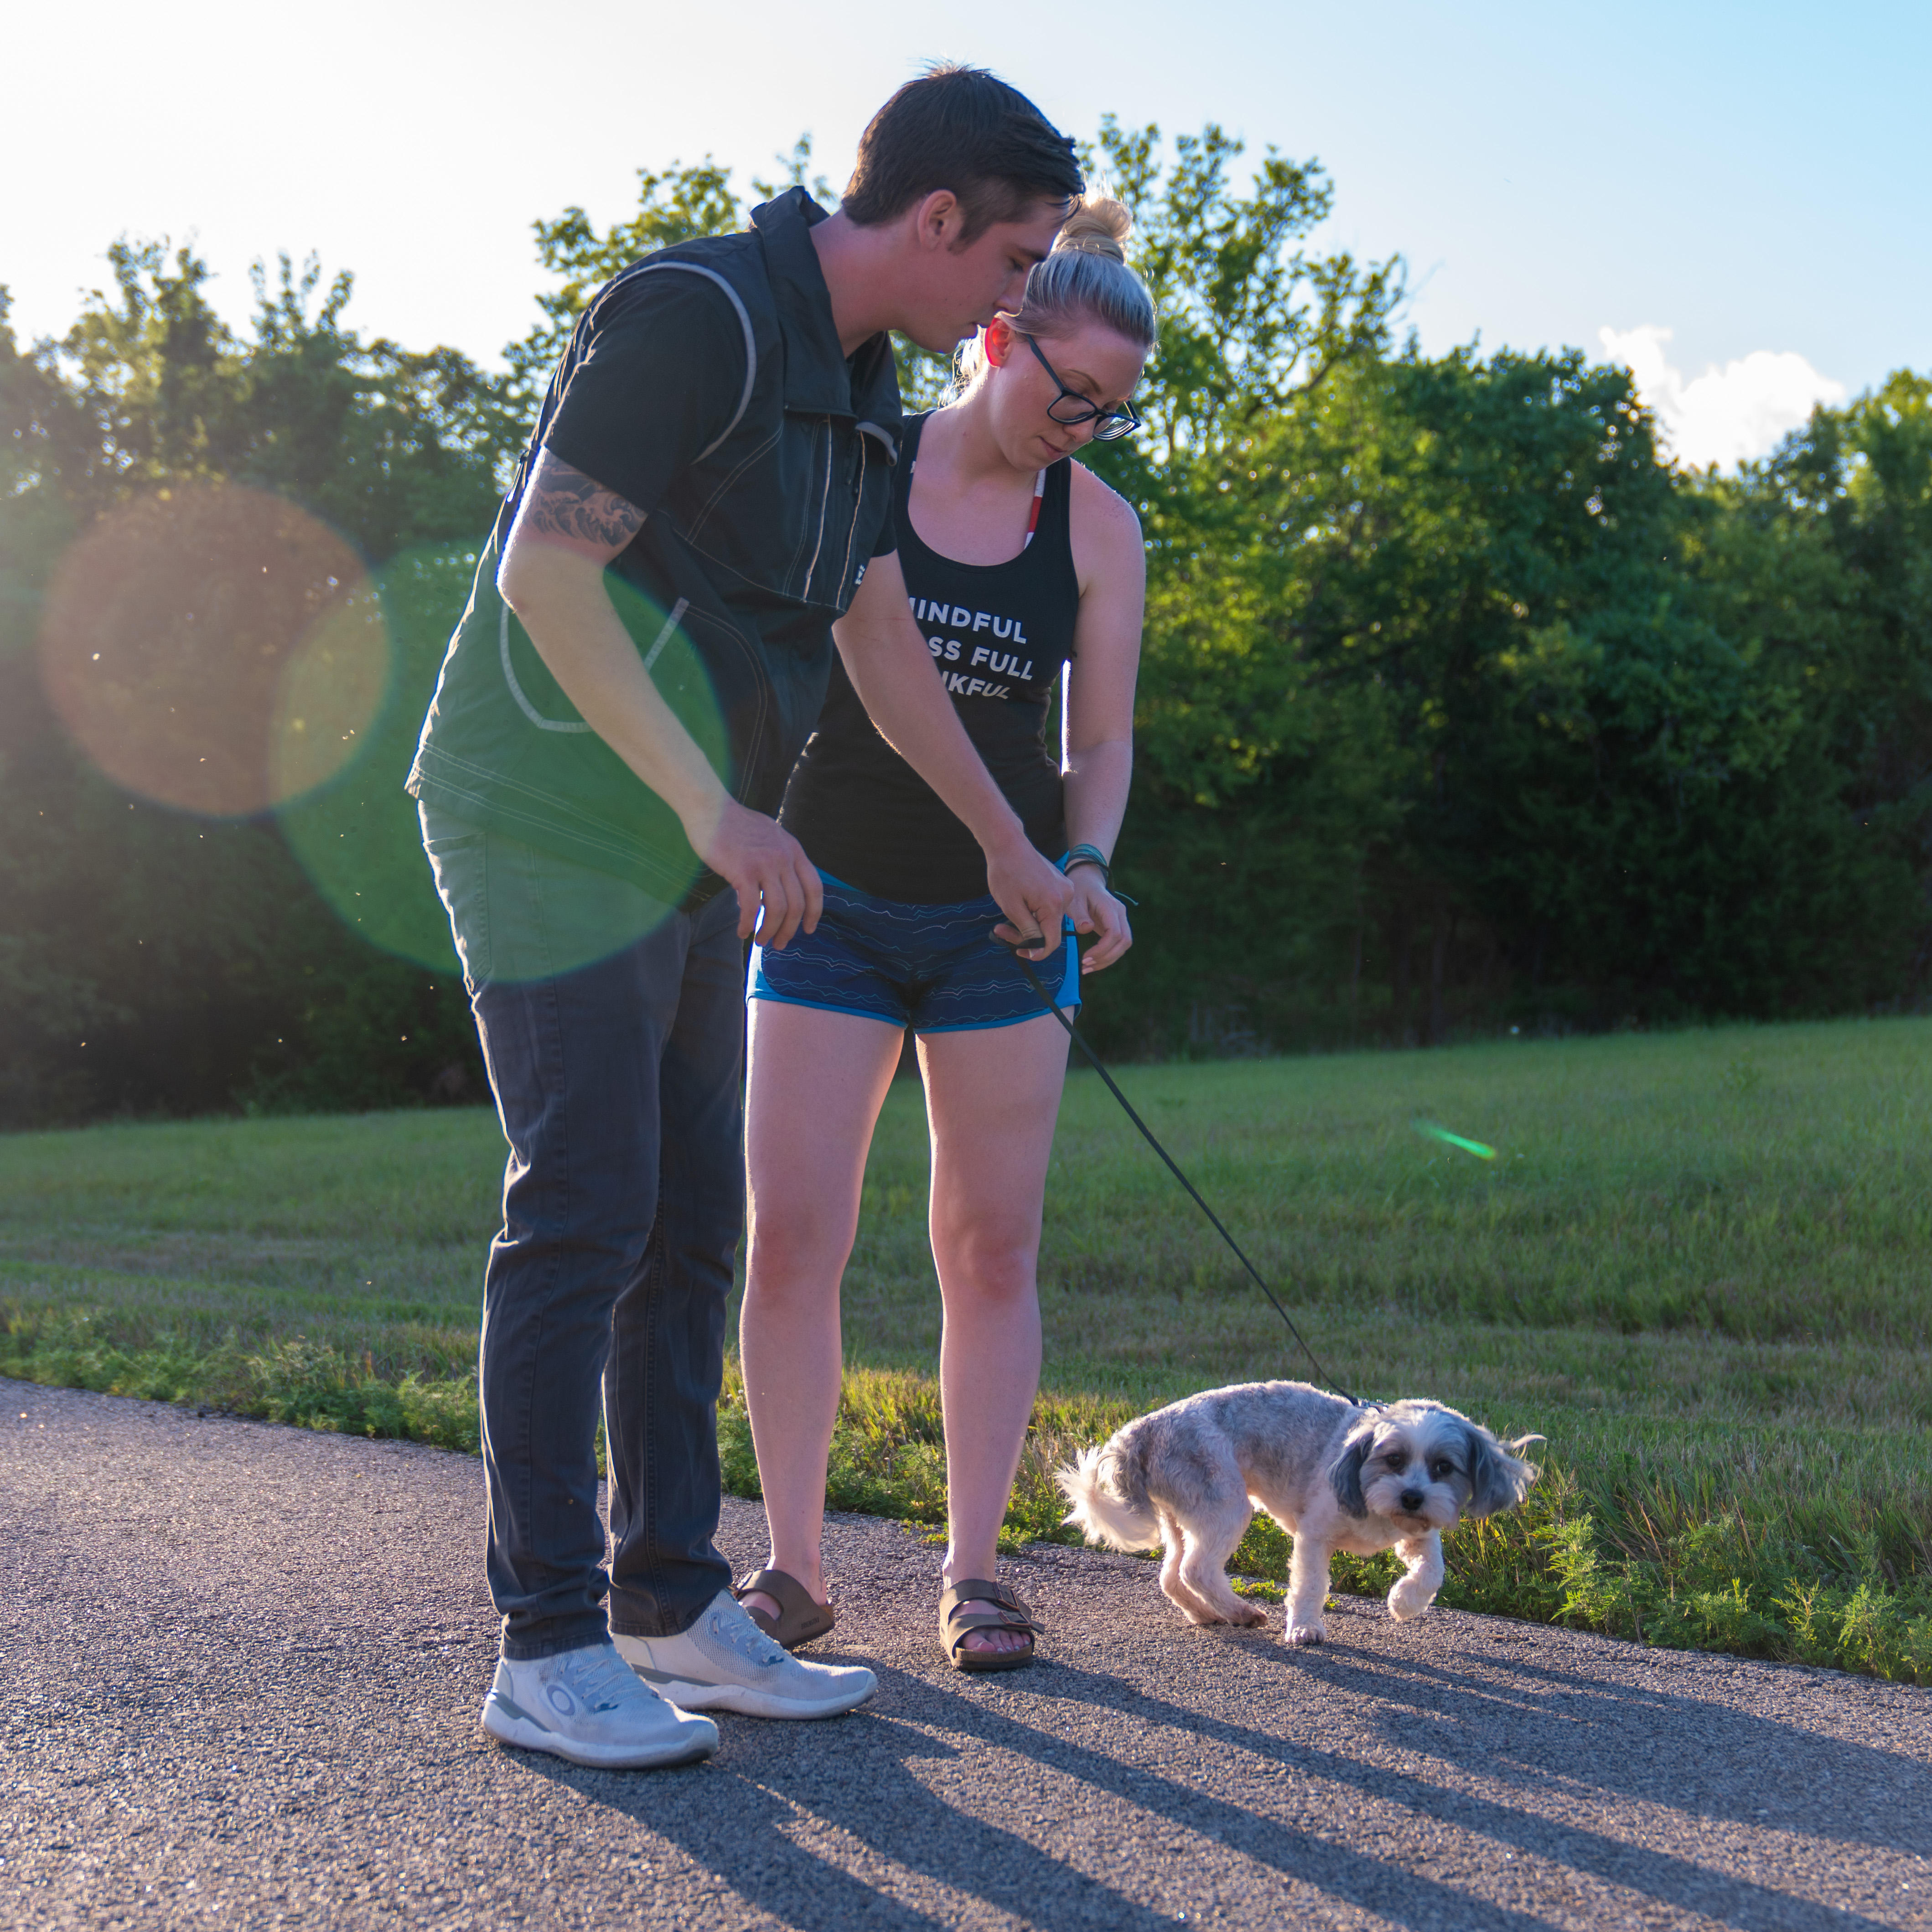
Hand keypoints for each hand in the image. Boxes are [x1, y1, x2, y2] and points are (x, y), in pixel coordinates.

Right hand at [690, 799, 822, 947]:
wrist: (711, 808)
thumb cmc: (735, 824)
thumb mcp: (771, 836)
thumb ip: (779, 859)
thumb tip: (774, 889)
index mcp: (794, 850)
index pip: (815, 887)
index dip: (814, 913)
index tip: (809, 930)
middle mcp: (784, 858)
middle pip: (797, 905)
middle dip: (790, 930)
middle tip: (780, 944)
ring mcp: (765, 864)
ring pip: (777, 909)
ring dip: (770, 931)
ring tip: (761, 941)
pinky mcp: (743, 871)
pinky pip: (751, 907)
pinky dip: (747, 924)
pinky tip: (742, 931)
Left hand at [986, 839, 1073, 958]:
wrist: (1008, 844)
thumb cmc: (1006, 873)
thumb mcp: (1012, 907)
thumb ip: (1027, 930)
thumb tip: (1037, 948)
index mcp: (1054, 905)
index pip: (1052, 941)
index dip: (1037, 952)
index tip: (1020, 953)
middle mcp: (1066, 897)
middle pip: (1049, 930)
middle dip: (1025, 934)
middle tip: (1001, 930)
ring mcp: (1065, 889)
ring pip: (1048, 919)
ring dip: (1029, 923)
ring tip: (1006, 915)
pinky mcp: (1061, 884)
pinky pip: (1050, 907)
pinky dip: (1034, 911)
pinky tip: (1019, 903)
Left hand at [1066, 867, 1131, 971]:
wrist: (1087, 879)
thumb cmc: (1079, 888)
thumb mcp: (1074, 899)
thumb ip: (1079, 914)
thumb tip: (1086, 929)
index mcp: (1110, 907)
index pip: (1115, 933)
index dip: (1102, 949)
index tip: (1085, 958)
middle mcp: (1120, 914)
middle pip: (1124, 942)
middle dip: (1106, 958)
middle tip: (1085, 967)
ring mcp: (1121, 920)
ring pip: (1123, 946)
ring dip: (1107, 960)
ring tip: (1087, 968)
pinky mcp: (1117, 926)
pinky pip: (1118, 944)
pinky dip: (1107, 955)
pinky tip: (1092, 962)